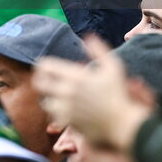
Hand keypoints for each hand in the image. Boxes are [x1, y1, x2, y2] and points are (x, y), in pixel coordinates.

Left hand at [34, 35, 154, 152]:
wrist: (122, 123)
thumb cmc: (119, 94)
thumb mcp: (113, 67)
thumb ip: (98, 50)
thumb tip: (87, 37)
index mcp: (75, 76)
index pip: (45, 66)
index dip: (43, 65)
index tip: (46, 67)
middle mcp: (66, 92)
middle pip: (38, 84)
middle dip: (40, 80)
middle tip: (47, 80)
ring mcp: (65, 109)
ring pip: (44, 101)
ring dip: (49, 97)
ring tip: (57, 95)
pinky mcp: (67, 123)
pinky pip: (52, 116)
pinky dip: (56, 112)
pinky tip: (64, 108)